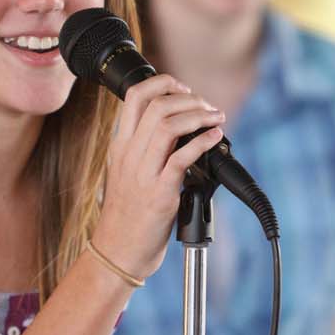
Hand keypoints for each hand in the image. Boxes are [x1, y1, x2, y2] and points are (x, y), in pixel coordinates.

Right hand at [91, 75, 226, 279]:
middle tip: (207, 107)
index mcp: (120, 146)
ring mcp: (143, 173)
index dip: (163, 83)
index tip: (184, 90)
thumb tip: (181, 131)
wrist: (118, 251)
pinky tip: (215, 137)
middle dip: (189, 98)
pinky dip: (203, 141)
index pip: (135, 96)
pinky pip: (182, 158)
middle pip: (156, 105)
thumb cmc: (127, 216)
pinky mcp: (159, 193)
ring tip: (216, 118)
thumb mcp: (128, 173)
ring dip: (199, 115)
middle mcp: (129, 155)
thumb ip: (147, 150)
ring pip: (168, 125)